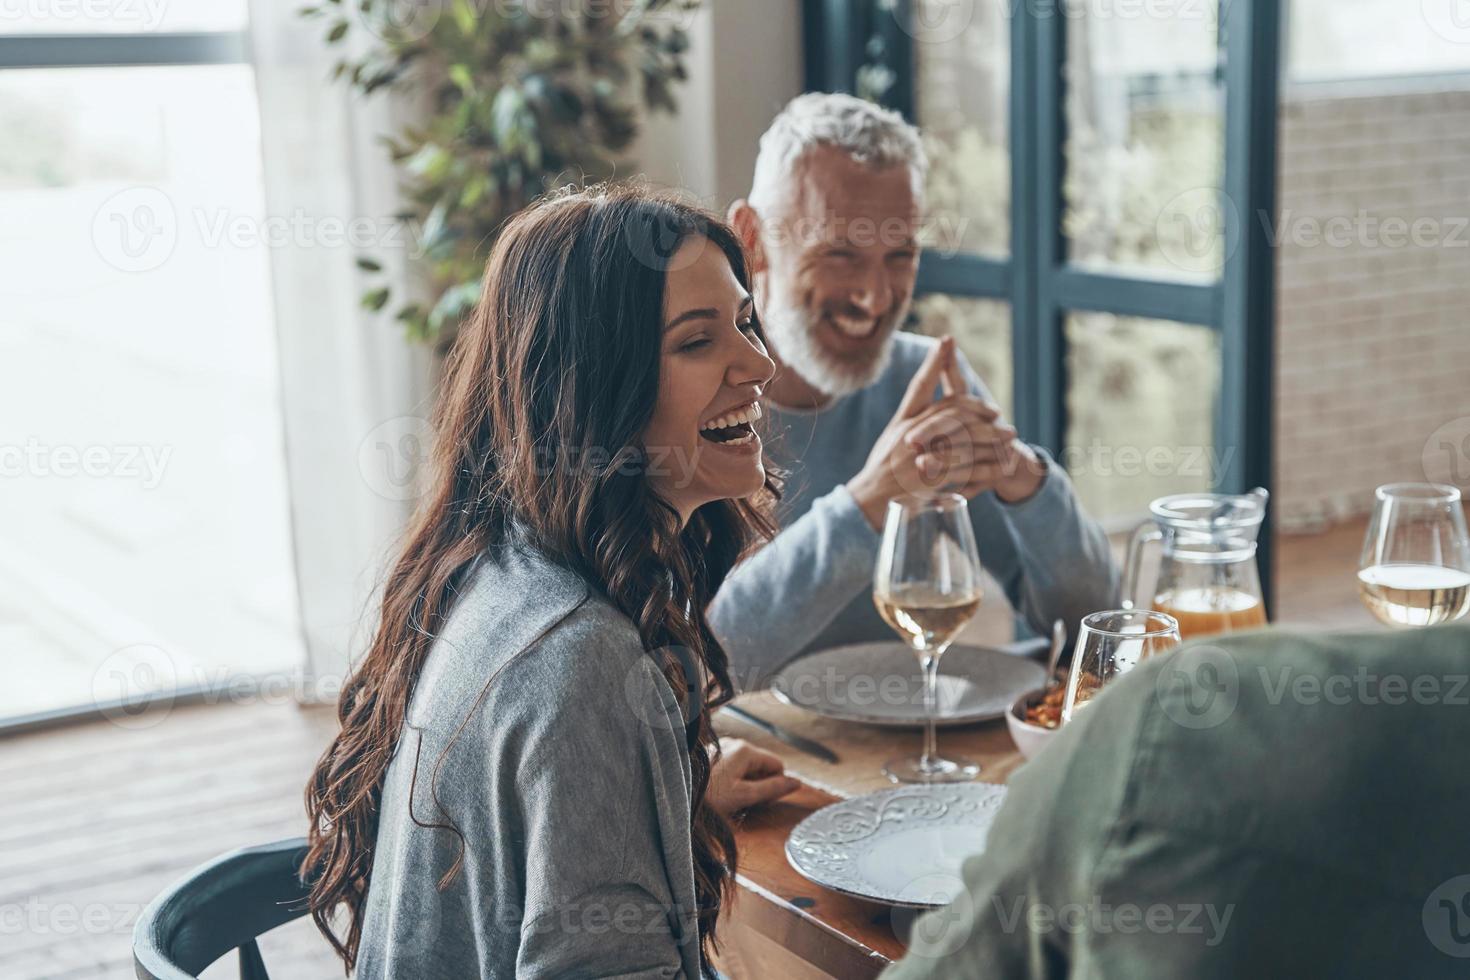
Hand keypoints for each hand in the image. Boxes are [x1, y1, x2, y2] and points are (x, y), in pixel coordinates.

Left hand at [706, 737, 800, 816]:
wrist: (673, 792)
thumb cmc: (708, 796)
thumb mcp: (744, 796)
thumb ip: (772, 788)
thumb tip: (796, 783)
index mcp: (746, 750)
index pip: (777, 765)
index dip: (775, 785)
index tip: (760, 801)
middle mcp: (734, 743)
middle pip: (762, 765)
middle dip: (759, 784)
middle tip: (743, 802)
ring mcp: (721, 747)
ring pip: (746, 767)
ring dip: (744, 783)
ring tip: (728, 799)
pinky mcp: (711, 755)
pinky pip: (732, 766)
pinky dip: (731, 780)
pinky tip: (719, 792)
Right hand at [847, 337, 1045, 528]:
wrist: (866, 504)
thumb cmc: (877, 475)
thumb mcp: (890, 443)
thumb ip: (910, 427)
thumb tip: (933, 413)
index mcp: (900, 424)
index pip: (919, 387)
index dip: (933, 362)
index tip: (947, 340)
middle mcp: (908, 435)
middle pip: (950, 411)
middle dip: (977, 408)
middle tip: (996, 411)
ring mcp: (918, 455)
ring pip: (963, 438)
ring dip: (991, 435)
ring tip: (1011, 435)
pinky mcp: (929, 479)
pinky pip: (966, 470)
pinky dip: (987, 467)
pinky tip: (1002, 466)